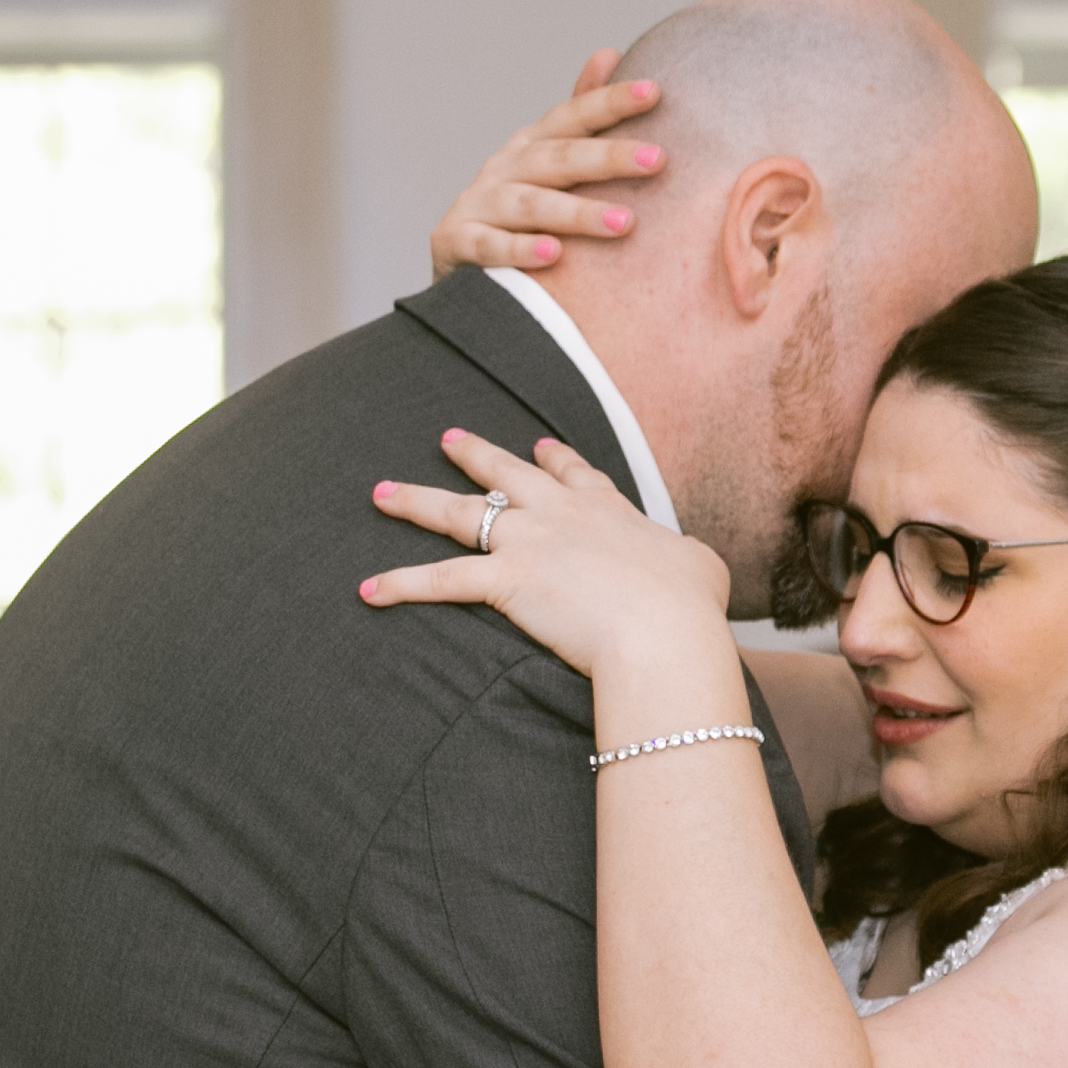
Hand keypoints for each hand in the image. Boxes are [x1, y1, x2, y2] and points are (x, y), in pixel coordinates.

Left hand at [363, 427, 730, 682]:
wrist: (664, 629)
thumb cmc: (688, 606)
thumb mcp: (701, 570)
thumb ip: (687, 559)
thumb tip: (690, 564)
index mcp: (608, 510)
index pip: (575, 474)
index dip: (556, 459)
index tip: (540, 445)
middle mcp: (561, 514)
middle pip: (507, 473)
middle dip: (474, 453)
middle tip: (448, 438)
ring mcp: (529, 541)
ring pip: (458, 513)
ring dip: (414, 501)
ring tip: (381, 493)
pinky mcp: (505, 580)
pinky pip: (440, 580)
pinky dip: (400, 585)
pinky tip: (366, 590)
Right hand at [427, 57, 665, 274]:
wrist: (458, 262)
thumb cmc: (519, 211)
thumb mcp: (547, 161)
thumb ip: (579, 115)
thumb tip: (609, 52)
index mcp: (532, 144)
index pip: (574, 116)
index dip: (611, 102)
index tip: (655, 92)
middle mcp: (505, 167)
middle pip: (559, 158)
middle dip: (608, 157)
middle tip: (658, 160)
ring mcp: (479, 204)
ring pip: (530, 204)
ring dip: (577, 212)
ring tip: (624, 222)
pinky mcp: (456, 242)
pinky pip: (488, 246)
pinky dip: (519, 249)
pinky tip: (554, 254)